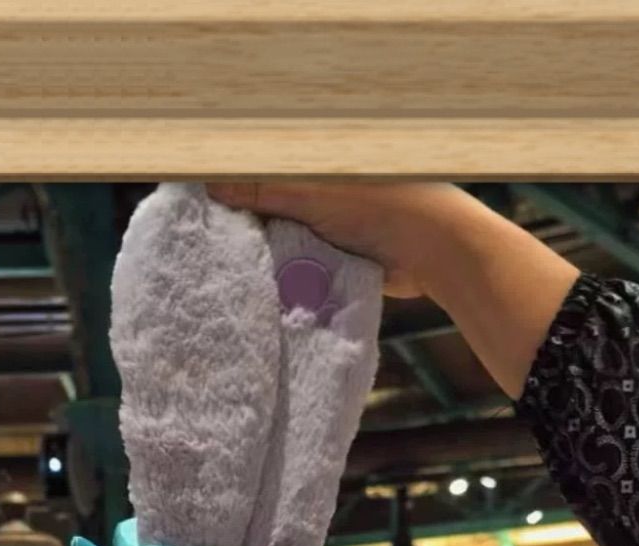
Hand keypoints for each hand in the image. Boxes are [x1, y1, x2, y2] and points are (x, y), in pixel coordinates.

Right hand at [205, 181, 453, 297]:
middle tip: (207, 248)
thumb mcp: (314, 193)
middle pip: (269, 209)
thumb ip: (263, 189)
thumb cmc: (382, 205)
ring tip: (228, 273)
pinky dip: (286, 277)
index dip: (232, 190)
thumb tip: (210, 186)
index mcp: (316, 163)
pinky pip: (302, 268)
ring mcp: (332, 227)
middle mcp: (323, 191)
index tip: (201, 211)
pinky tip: (263, 289)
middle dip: (245, 228)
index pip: (262, 171)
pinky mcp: (341, 259)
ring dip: (264, 258)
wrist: (438, 251)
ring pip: (283, 242)